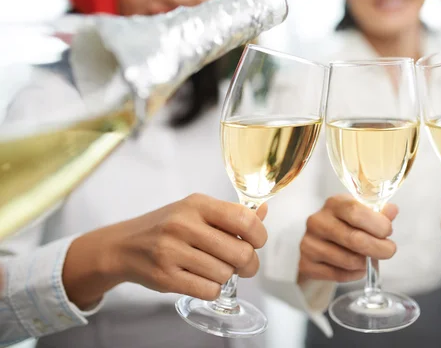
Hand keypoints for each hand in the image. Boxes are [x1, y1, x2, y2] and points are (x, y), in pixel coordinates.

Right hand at [63, 194, 267, 308]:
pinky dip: (213, 289)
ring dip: (226, 276)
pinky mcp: (165, 277)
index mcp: (197, 204)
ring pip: (225, 274)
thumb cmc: (167, 227)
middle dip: (248, 263)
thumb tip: (263, 211)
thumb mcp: (196, 211)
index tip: (256, 242)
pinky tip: (203, 280)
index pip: (245, 220)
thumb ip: (230, 214)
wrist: (123, 245)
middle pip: (240, 252)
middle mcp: (184, 225)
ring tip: (214, 269)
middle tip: (242, 264)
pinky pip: (208, 290)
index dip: (259, 236)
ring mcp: (172, 251)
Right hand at [297, 195, 397, 284]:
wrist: (319, 243)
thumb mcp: (361, 212)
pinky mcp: (306, 264)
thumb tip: (392, 211)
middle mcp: (317, 221)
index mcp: (333, 203)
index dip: (377, 224)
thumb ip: (378, 212)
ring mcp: (309, 243)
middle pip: (354, 239)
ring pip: (348, 260)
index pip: (356, 212)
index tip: (388, 232)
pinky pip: (338, 275)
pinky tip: (356, 268)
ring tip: (368, 259)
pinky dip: (354, 274)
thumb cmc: (345, 225)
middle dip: (379, 248)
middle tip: (389, 251)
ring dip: (365, 263)